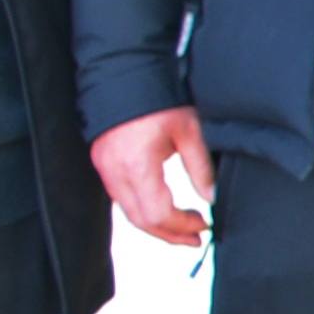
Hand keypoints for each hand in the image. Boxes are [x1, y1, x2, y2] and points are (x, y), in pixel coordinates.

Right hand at [91, 105, 212, 246]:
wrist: (123, 74)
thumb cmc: (157, 99)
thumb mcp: (189, 130)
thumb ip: (200, 167)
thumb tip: (211, 197)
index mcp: (137, 166)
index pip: (158, 214)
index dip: (183, 225)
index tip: (204, 224)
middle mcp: (115, 174)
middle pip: (142, 221)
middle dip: (170, 234)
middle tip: (196, 238)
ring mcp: (105, 171)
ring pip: (129, 213)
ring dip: (157, 226)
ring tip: (183, 230)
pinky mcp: (102, 165)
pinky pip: (121, 199)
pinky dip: (143, 210)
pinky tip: (162, 210)